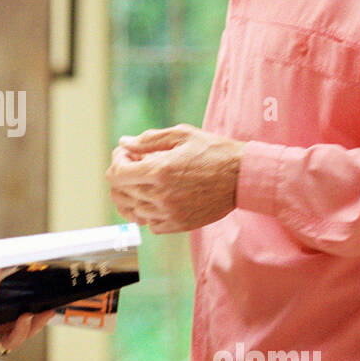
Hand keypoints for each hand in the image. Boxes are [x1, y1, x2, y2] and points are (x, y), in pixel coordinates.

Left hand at [106, 124, 244, 232]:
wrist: (243, 177)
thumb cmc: (214, 151)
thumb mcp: (182, 135)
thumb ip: (148, 140)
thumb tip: (124, 143)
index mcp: (159, 171)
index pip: (115, 175)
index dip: (117, 161)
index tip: (129, 154)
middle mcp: (160, 196)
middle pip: (119, 193)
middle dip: (122, 176)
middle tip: (136, 165)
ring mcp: (169, 214)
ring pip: (132, 211)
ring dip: (133, 195)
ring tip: (146, 182)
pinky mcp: (179, 225)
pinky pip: (150, 225)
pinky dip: (148, 213)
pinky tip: (158, 199)